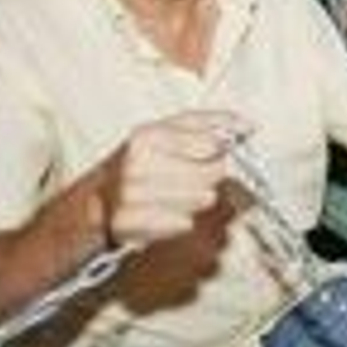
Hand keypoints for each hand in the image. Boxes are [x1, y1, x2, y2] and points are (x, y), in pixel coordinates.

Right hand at [98, 110, 251, 247]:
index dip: (219, 151)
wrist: (99, 199)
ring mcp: (131, 194)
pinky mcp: (130, 223)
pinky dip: (179, 221)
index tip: (212, 153)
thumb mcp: (170, 131)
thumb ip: (210, 124)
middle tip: (186, 178)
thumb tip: (247, 126)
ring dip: (195, 201)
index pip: (213, 143)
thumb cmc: (142, 162)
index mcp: (148, 135)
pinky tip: (163, 213)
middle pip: (213, 172)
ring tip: (172, 196)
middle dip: (208, 177)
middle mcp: (137, 162)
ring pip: (204, 198)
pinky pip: (184, 223)